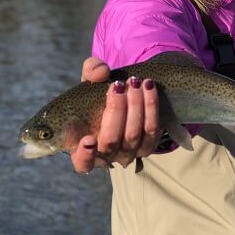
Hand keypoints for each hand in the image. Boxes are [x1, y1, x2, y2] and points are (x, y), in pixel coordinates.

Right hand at [70, 57, 161, 173]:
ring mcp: (129, 153)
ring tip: (135, 82)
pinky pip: (152, 129)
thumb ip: (91, 71)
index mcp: (84, 148)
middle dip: (116, 112)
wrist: (126, 95)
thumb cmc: (99, 94)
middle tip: (119, 86)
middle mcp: (107, 155)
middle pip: (112, 142)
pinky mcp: (148, 145)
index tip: (88, 138)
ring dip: (135, 106)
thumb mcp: (91, 80)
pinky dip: (151, 106)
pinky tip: (148, 86)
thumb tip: (101, 72)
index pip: (82, 163)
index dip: (85, 154)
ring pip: (134, 135)